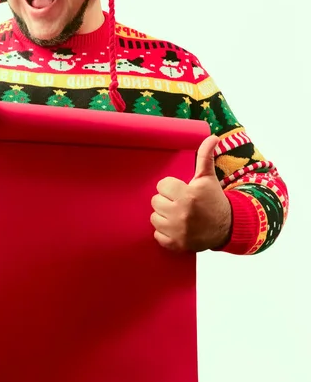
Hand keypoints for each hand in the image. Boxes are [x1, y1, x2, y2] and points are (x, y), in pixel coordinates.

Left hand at [150, 135, 231, 251]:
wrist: (227, 227)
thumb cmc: (214, 199)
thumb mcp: (208, 178)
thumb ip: (205, 157)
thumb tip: (212, 137)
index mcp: (188, 195)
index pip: (162, 185)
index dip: (170, 187)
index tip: (180, 190)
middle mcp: (181, 213)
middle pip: (155, 201)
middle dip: (166, 201)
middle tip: (179, 203)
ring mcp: (178, 231)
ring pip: (154, 217)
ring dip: (163, 216)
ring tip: (177, 215)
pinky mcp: (176, 244)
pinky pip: (157, 235)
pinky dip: (164, 233)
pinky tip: (175, 228)